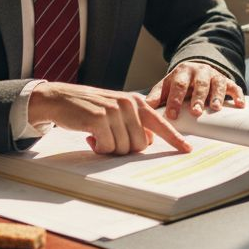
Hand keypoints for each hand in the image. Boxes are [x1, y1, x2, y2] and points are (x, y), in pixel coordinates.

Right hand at [29, 82, 190, 154]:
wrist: (61, 98)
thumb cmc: (90, 108)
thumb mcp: (117, 109)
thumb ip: (134, 122)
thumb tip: (148, 143)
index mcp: (137, 102)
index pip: (160, 123)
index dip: (174, 139)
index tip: (187, 150)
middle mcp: (129, 104)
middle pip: (141, 144)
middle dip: (125, 148)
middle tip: (109, 139)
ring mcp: (114, 111)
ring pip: (124, 148)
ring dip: (109, 148)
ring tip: (98, 135)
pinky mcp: (99, 119)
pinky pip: (107, 148)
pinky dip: (99, 148)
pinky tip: (90, 137)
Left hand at [145, 61, 245, 119]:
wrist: (197, 69)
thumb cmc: (179, 82)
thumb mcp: (166, 85)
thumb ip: (156, 95)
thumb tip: (146, 106)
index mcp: (183, 71)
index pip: (178, 85)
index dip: (175, 99)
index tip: (172, 115)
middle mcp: (200, 71)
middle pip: (199, 84)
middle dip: (197, 98)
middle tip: (195, 112)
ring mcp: (215, 75)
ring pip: (217, 84)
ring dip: (217, 96)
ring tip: (215, 108)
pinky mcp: (227, 81)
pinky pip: (234, 86)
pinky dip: (238, 95)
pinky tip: (240, 105)